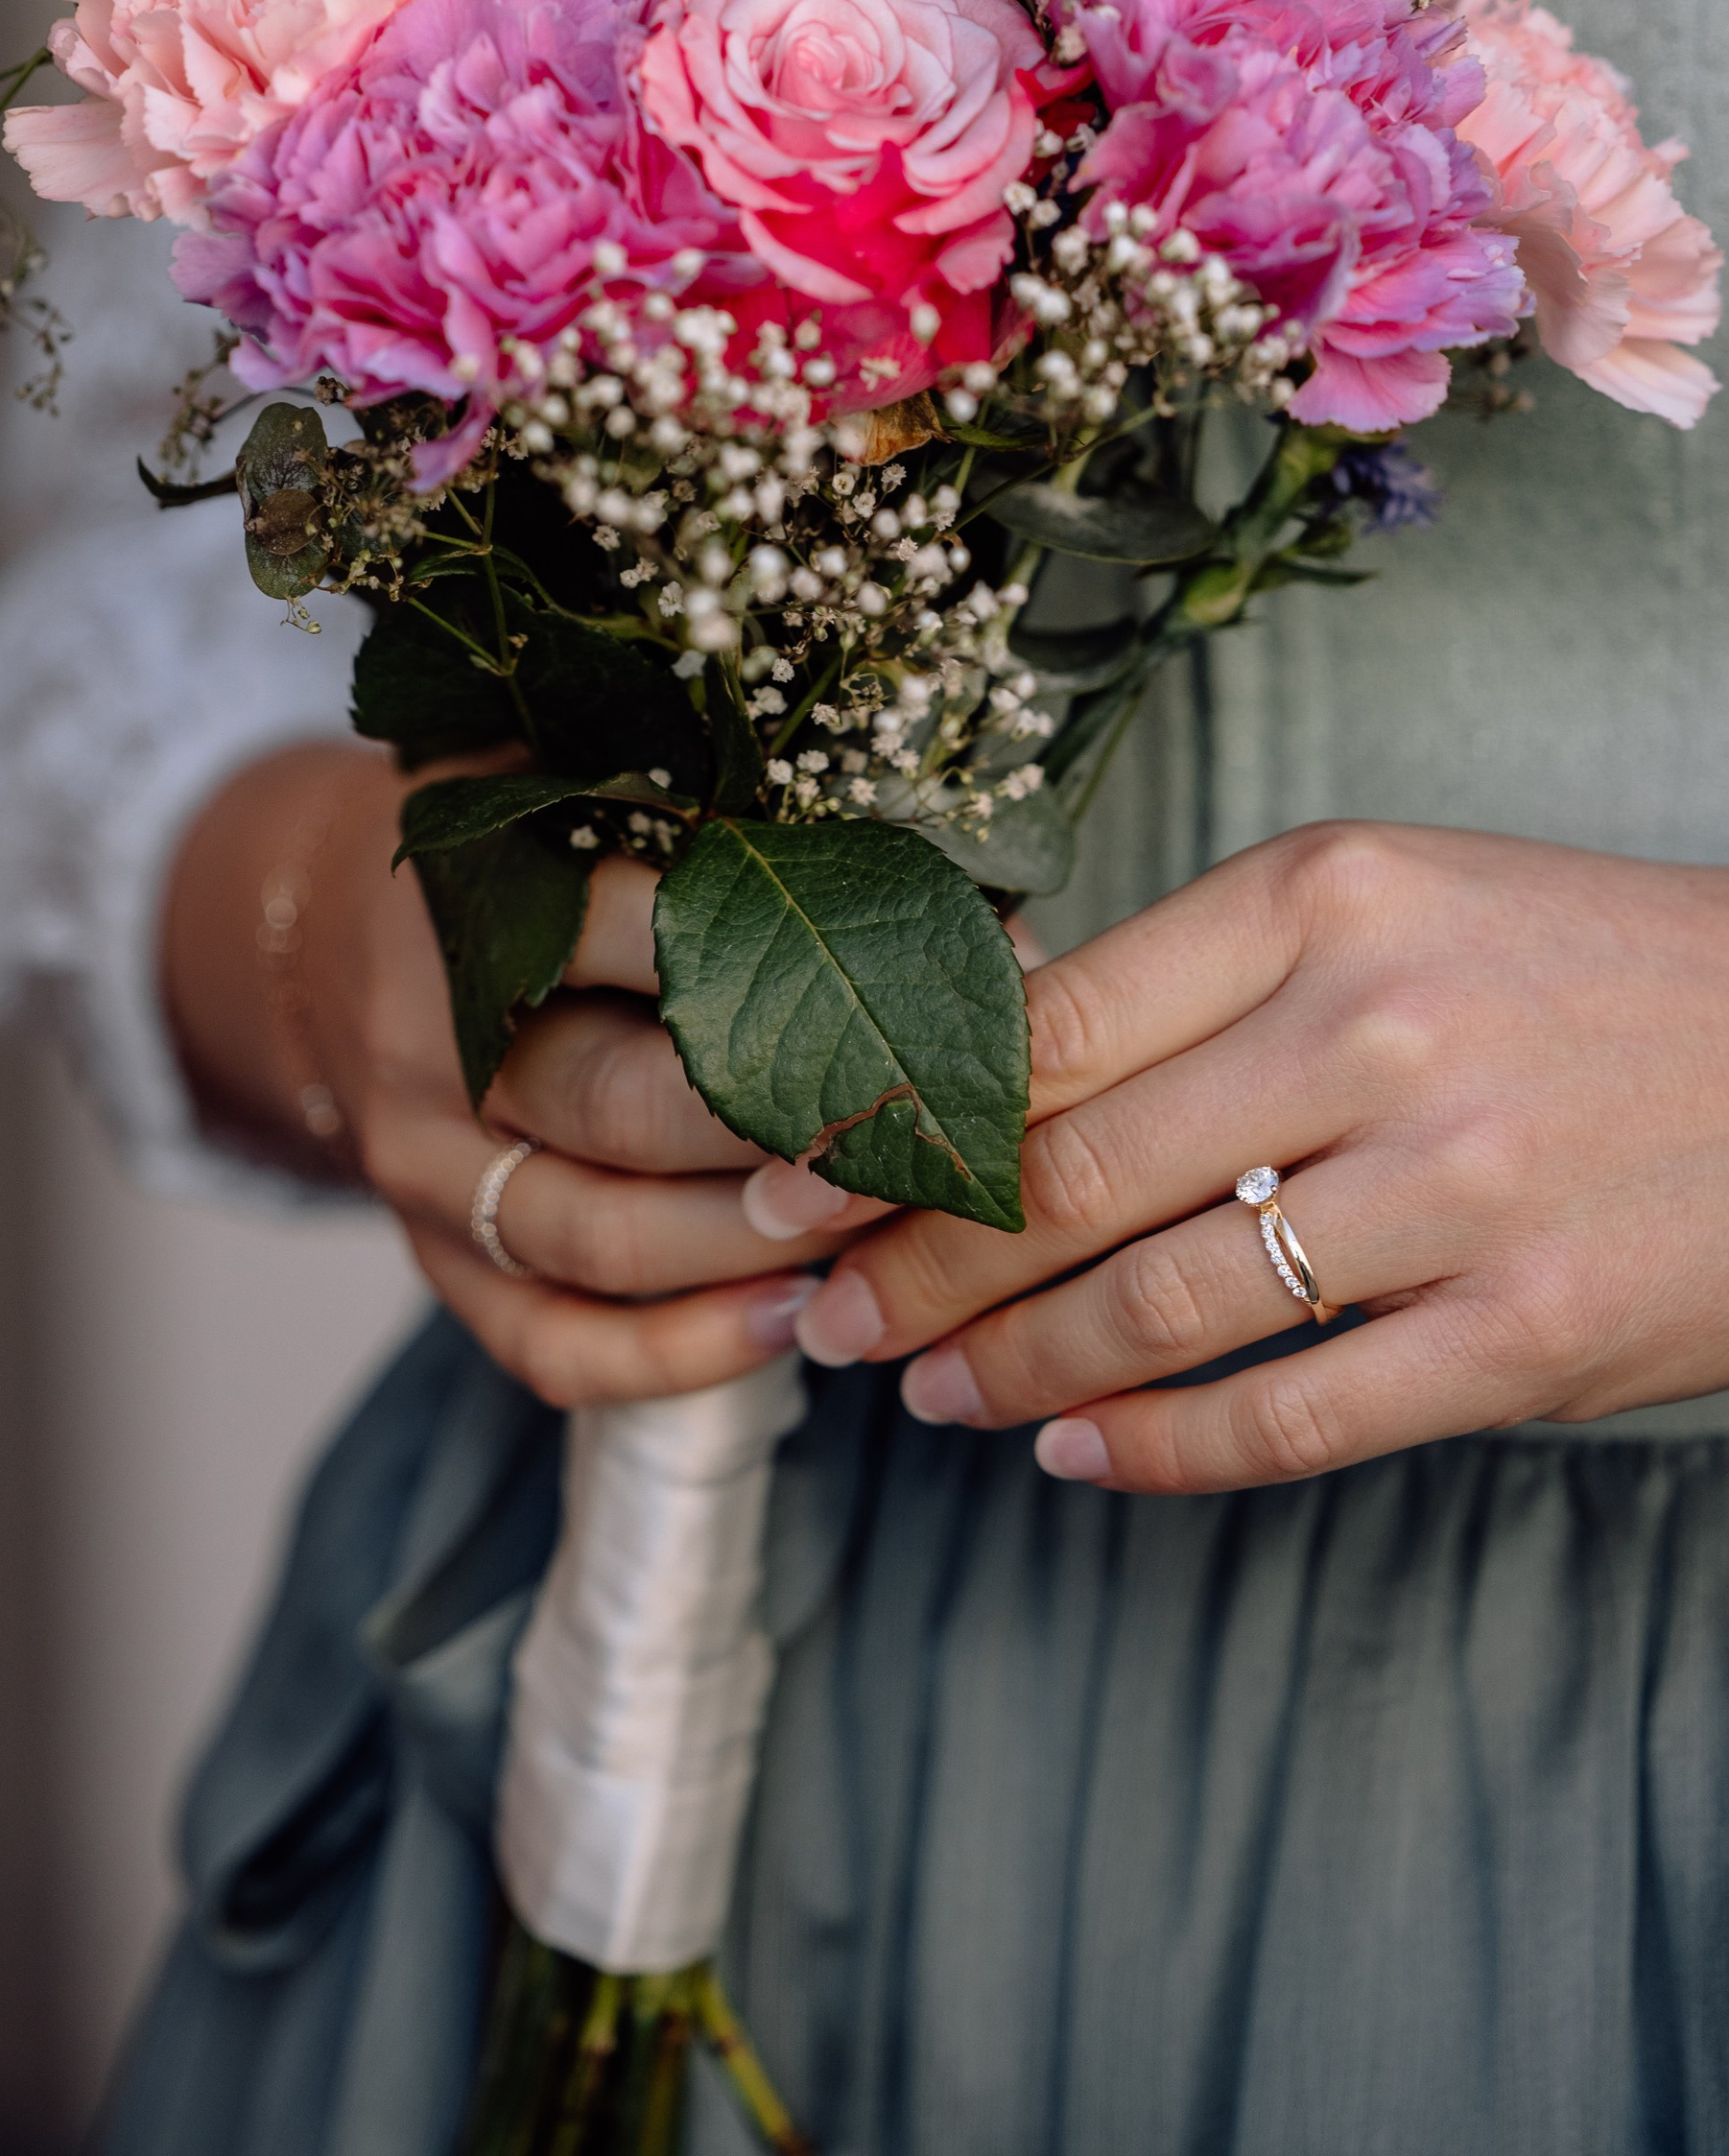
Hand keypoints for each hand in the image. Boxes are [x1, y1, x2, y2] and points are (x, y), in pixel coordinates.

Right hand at [163, 747, 888, 1405]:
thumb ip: (715, 816)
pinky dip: (676, 1354)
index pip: (628, 935)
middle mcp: (433, 1046)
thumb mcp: (573, 783)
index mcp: (472, 899)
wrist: (321, 935)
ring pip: (602, 1241)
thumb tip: (945, 874)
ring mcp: (424, 1171)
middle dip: (785, 1135)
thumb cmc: (501, 850)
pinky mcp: (436, 1263)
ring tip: (880, 1233)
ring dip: (752, 1249)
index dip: (779, 964)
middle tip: (918, 1136)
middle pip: (623, 1108)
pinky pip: (554, 1345)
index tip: (914, 986)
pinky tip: (787, 1324)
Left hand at [790, 820, 1728, 1491]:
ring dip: (1009, 1367)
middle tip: (826, 1310)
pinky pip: (1295, 1419)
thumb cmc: (1565, 972)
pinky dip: (1157, 1452)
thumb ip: (1202, 982)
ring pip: (1158, 1305)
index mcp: (1323, 894)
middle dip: (913, 1262)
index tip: (787, 1174)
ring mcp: (1463, 1188)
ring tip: (928, 1391)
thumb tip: (977, 1082)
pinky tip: (1076, 1457)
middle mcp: (1380, 1027)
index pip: (1045, 1023)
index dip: (889, 1118)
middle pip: (1070, 1172)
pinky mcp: (1532, 1335)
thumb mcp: (1387, 907)